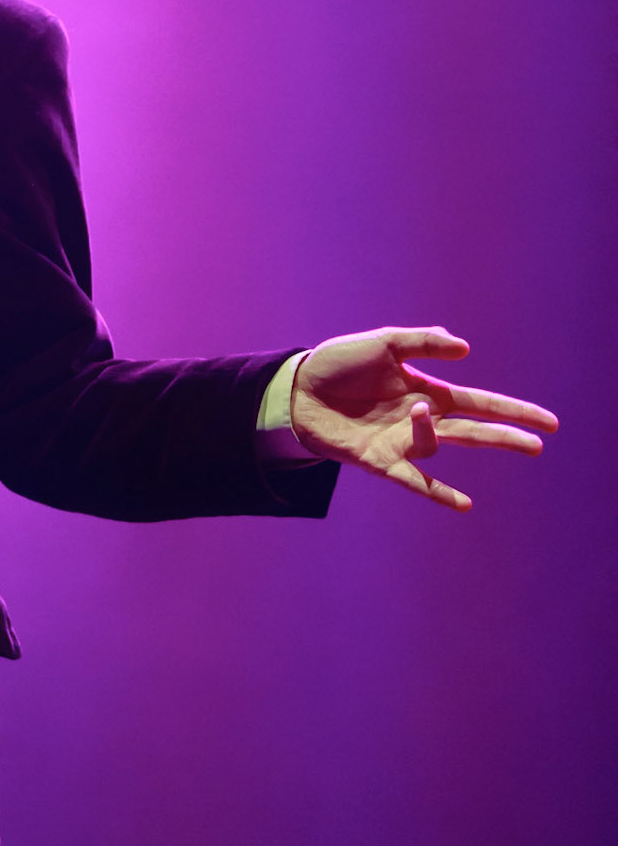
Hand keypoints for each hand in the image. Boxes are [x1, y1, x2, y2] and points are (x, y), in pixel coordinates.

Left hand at [290, 325, 556, 511]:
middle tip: (538, 444)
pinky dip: (438, 492)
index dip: (513, 411)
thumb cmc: (339, 363)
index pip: (479, 402)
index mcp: (426, 390)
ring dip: (432, 429)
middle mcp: (419, 419)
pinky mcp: (378, 460)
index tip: (548, 422)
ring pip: (436, 445)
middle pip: (472, 431)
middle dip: (505, 436)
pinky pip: (413, 480)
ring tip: (418, 407)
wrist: (296, 388)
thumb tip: (466, 348)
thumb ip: (423, 342)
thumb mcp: (383, 342)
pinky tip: (465, 503)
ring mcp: (400, 442)